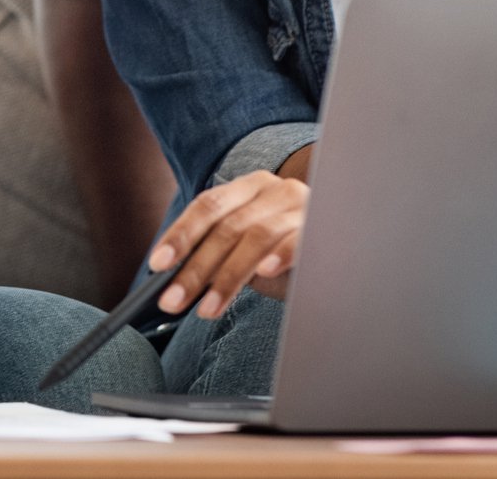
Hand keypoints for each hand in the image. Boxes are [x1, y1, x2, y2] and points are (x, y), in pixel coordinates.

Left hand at [146, 170, 308, 318]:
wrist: (339, 255)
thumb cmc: (284, 254)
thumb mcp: (246, 250)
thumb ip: (216, 256)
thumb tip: (173, 282)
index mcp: (249, 187)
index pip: (207, 206)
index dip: (181, 234)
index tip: (157, 265)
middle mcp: (274, 190)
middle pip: (227, 227)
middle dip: (195, 268)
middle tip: (173, 301)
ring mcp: (301, 207)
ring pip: (255, 237)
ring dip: (227, 277)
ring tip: (207, 309)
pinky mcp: (324, 229)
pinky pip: (297, 240)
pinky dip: (279, 255)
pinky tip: (263, 272)